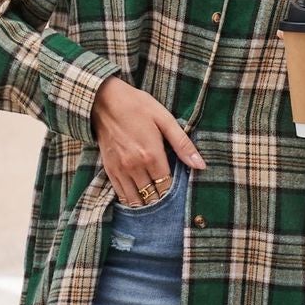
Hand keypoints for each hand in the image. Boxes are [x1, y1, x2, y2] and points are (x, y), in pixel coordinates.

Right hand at [92, 77, 206, 205]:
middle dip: (162, 200)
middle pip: (152, 196)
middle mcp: (135, 167)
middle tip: (169, 201)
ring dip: (146, 204)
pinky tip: (139, 200)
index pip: (166, 186)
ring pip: (136, 200)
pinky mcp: (109, 169)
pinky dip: (130, 200)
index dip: (174, 194)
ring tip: (155, 202)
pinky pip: (120, 194)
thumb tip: (201, 165)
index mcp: (152, 155)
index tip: (179, 194)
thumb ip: (183, 144)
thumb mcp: (164, 119)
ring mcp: (120, 170)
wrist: (103, 100)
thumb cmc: (137, 106)